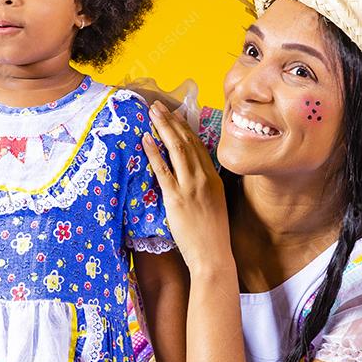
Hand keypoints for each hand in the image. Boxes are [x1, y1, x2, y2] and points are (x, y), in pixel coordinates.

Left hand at [141, 101, 230, 272]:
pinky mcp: (176, 198)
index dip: (186, 128)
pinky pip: (163, 170)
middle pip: (187, 142)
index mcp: (214, 179)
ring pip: (176, 149)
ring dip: (163, 128)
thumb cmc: (213, 236)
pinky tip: (145, 139)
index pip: (199, 146)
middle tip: (159, 106)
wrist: (213, 256)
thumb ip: (205, 188)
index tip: (176, 114)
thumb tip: (193, 177)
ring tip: (152, 113)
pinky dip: (153, 152)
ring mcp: (191, 187)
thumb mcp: (215, 205)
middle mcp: (204, 178)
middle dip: (172, 121)